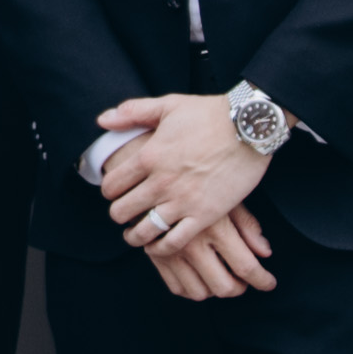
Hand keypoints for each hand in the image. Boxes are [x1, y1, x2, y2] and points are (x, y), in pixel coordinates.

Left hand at [94, 93, 278, 304]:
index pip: (111, 185)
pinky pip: (173, 242)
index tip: (114, 192)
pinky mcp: (204, 215)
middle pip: (121, 211)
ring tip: (136, 234)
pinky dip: (161, 248)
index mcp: (148, 156)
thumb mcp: (168, 105)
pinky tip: (159, 245)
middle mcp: (161, 182)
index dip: (108, 190)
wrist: (250, 127)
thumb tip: (102, 119)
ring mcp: (182, 201)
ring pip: (143, 231)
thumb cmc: (210, 113)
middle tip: (125, 214)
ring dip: (135, 236)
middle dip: (119, 214)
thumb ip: (133, 112)